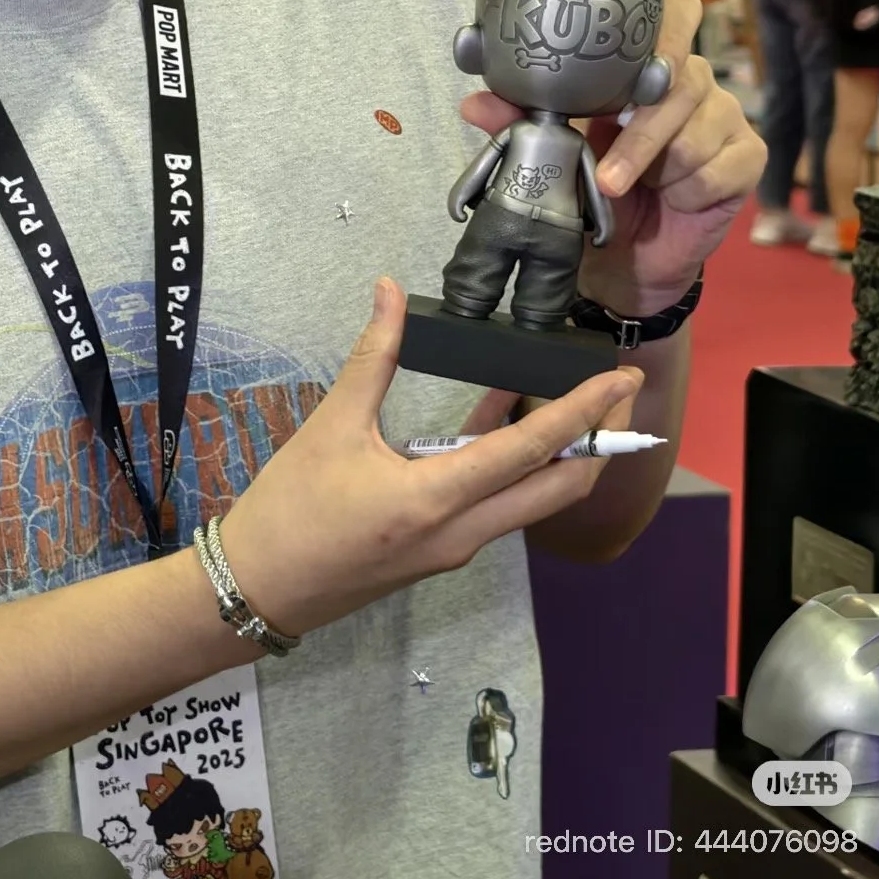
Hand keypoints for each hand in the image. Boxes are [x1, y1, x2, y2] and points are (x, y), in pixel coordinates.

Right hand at [216, 280, 641, 638]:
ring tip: (575, 397)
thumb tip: (390, 291)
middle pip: (557, 490)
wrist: (258, 588)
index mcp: (437, 500)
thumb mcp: (331, 426)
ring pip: (533, 501)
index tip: (620, 377)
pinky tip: (506, 416)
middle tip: (618, 389)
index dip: (581, 410)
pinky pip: (499, 503)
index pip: (530, 450)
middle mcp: (462, 533)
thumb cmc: (291, 509)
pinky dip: (518, 463)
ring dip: (563, 454)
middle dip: (599, 440)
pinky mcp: (441, 549)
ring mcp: (455, 547)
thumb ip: (372, 357)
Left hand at [459, 0, 766, 317]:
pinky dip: (689, 191)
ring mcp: (727, 116)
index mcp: (649, 62)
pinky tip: (674, 199)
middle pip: (685, 78)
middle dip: (642, 130)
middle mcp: (695, 79)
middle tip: (607, 175)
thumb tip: (472, 104)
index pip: (678, 11)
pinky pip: (721, 167)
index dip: (668, 25)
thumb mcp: (550, 151)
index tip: (643, 64)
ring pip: (698, 130)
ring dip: (655, 169)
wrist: (623, 256)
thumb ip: (516, 120)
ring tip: (630, 187)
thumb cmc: (589, 186)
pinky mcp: (747, 157)